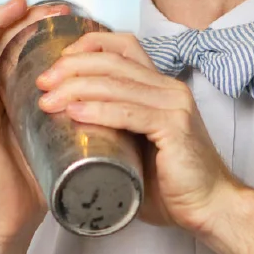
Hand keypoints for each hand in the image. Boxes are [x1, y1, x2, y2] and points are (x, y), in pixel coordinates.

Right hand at [0, 0, 63, 245]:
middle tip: (51, 6)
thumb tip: (120, 101)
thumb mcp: (61, 140)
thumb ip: (79, 118)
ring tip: (18, 7)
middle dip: (22, 18)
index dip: (38, 27)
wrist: (13, 222)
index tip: (67, 13)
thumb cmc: (38, 183)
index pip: (19, 49)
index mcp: (11, 97)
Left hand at [35, 32, 240, 233]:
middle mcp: (169, 89)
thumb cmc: (174, 184)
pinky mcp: (174, 127)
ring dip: (76, 88)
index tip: (57, 65)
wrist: (210, 206)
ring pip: (116, 83)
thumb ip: (113, 134)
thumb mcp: (138, 149)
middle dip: (71, 66)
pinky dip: (97, 110)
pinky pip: (128, 112)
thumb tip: (70, 134)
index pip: (123, 47)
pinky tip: (74, 113)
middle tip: (43, 83)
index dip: (87, 46)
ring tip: (48, 100)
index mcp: (161, 88)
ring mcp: (174, 105)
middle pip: (113, 59)